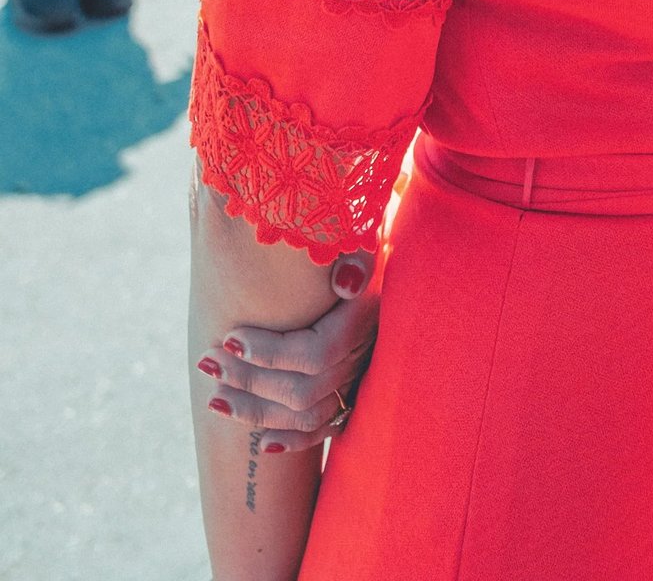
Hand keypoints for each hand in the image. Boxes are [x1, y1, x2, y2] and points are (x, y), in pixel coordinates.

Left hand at [199, 253, 378, 453]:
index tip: (230, 336)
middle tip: (207, 362)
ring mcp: (359, 382)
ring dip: (256, 411)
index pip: (313, 354)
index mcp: (363, 323)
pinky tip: (262, 443)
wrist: (410, 278)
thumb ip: (359, 258)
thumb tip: (345, 281)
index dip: (268, 353)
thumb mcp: (372, 244)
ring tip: (215, 398)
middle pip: (300, 391)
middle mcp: (361, 360)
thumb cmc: (379, 252)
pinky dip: (293, 439)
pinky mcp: (357, 396)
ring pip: (305, 416)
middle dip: (248, 380)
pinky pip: (325, 430)